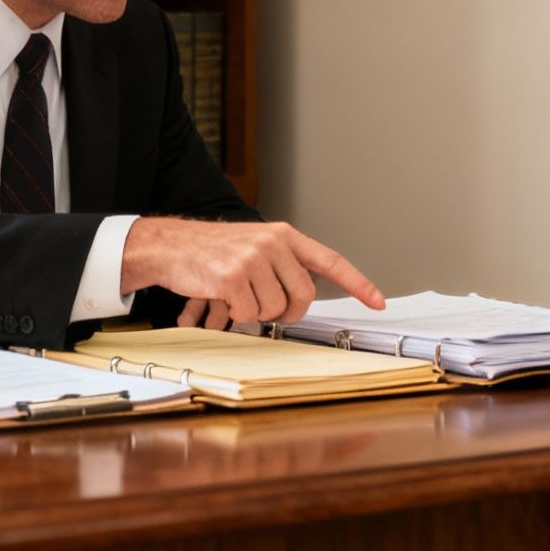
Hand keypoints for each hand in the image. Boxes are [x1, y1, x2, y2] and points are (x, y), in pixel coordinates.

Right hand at [123, 218, 384, 325]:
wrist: (171, 245)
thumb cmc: (213, 251)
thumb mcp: (255, 246)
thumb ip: (283, 264)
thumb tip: (304, 295)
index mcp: (283, 236)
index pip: (330, 261)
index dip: (357, 283)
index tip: (378, 300)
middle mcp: (273, 243)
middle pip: (303, 295)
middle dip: (289, 311)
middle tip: (267, 307)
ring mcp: (252, 259)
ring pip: (275, 309)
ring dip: (256, 312)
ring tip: (237, 294)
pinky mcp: (232, 277)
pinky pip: (249, 314)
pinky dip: (236, 315)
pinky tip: (223, 296)